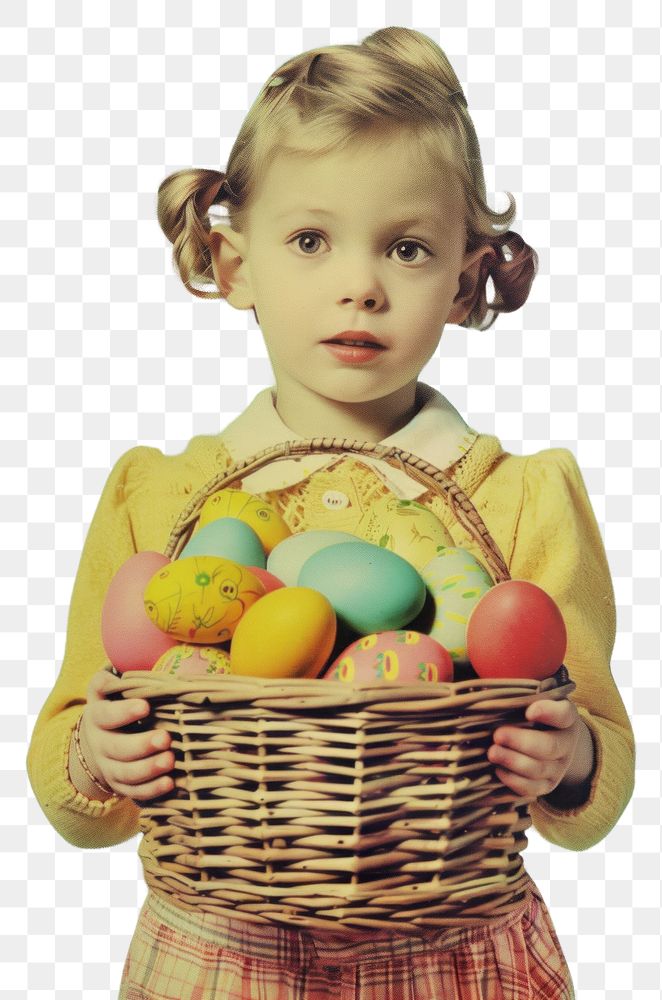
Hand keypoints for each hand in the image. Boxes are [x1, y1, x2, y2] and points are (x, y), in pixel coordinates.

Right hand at [77, 668, 174, 801]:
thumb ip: (118, 677)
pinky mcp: (121, 786)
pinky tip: (170, 784)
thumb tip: (132, 658)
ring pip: (125, 773)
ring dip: (149, 769)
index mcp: (98, 715)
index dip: (123, 712)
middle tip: (166, 738)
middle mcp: (100, 743)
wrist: (98, 742)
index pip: (105, 714)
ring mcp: (109, 767)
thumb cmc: (116, 705)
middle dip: (141, 745)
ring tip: (170, 760)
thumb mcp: (110, 689)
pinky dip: (152, 791)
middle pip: (116, 748)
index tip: (145, 706)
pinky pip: (134, 793)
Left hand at [487, 697, 584, 799]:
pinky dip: (513, 781)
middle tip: (498, 735)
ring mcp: (559, 767)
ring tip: (492, 753)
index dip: (548, 712)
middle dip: (522, 742)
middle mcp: (567, 743)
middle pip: (550, 746)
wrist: (548, 740)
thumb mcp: (531, 700)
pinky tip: (498, 770)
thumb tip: (486, 693)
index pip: (564, 713)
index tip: (529, 711)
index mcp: (565, 717)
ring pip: (539, 769)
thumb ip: (518, 696)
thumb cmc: (532, 714)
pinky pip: (532, 788)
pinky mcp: (547, 785)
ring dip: (513, 761)